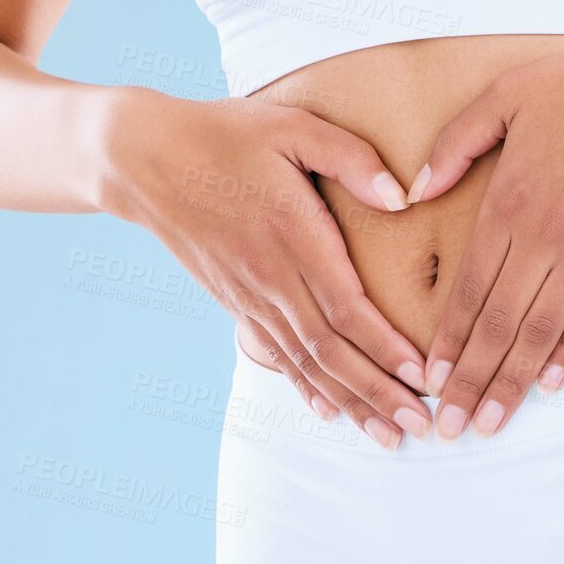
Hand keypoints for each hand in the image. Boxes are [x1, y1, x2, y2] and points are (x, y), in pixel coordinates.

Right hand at [101, 86, 429, 448]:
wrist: (141, 157)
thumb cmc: (224, 133)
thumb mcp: (291, 126)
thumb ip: (350, 158)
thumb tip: (402, 197)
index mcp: (292, 235)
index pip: (347, 307)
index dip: (385, 347)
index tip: (422, 376)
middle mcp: (271, 277)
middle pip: (332, 350)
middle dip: (379, 392)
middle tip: (421, 426)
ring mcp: (249, 296)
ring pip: (306, 363)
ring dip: (350, 402)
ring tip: (388, 437)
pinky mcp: (234, 303)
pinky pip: (276, 354)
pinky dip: (306, 387)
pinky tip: (332, 413)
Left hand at [408, 29, 563, 439]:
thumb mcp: (505, 95)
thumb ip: (455, 143)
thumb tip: (415, 188)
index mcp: (506, 205)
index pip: (466, 290)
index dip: (447, 343)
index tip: (429, 382)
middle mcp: (541, 239)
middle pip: (496, 326)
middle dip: (469, 383)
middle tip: (449, 429)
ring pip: (540, 333)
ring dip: (513, 384)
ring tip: (492, 424)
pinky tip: (550, 386)